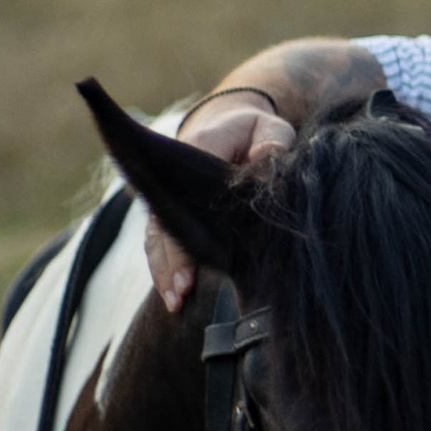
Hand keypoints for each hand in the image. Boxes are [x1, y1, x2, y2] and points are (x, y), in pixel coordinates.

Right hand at [145, 92, 294, 313]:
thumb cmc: (255, 131)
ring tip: (176, 303)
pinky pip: (162, 245)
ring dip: (165, 271)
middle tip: (182, 293)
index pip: (183, 192)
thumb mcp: (269, 126)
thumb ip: (272, 139)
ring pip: (158, 238)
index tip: (192, 259)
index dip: (184, 229)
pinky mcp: (172, 216)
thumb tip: (269, 155)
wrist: (230, 128)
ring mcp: (170, 199)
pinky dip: (166, 270)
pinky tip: (174, 299)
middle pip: (165, 223)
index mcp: (196, 149)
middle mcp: (174, 177)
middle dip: (172, 260)